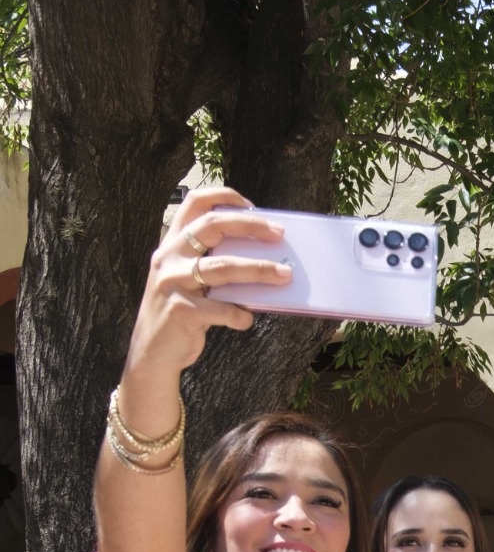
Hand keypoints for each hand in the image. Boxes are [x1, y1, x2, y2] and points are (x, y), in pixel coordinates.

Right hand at [124, 187, 290, 379]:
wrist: (152, 354)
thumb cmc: (181, 315)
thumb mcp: (190, 283)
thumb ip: (214, 268)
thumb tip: (263, 263)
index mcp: (172, 244)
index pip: (195, 203)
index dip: (224, 197)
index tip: (252, 205)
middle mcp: (169, 257)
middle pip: (213, 227)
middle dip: (250, 226)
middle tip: (279, 234)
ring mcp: (172, 282)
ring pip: (222, 267)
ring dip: (258, 270)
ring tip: (284, 275)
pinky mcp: (179, 310)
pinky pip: (220, 309)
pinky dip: (239, 315)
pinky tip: (247, 320)